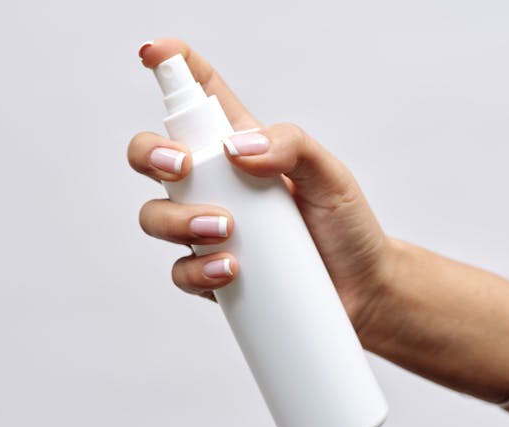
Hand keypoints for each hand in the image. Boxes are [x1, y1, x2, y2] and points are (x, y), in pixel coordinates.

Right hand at [128, 38, 391, 345]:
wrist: (360, 290)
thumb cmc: (345, 225)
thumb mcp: (329, 173)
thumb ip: (290, 145)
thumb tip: (236, 148)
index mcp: (239, 149)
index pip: (199, 99)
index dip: (173, 69)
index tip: (153, 53)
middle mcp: (215, 185)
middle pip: (151, 157)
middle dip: (149, 153)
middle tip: (180, 167)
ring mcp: (205, 228)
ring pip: (155, 215)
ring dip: (178, 220)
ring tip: (225, 229)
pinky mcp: (209, 270)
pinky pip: (179, 269)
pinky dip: (198, 269)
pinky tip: (230, 269)